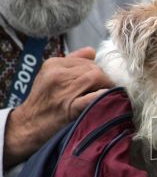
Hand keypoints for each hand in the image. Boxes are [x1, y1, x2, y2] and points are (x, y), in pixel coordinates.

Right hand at [3, 47, 112, 167]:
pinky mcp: (70, 108)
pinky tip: (108, 98)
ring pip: (96, 78)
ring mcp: (63, 91)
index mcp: (53, 64)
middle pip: (94, 69)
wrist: (28, 125)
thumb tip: (92, 51)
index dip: (98, 71)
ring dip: (106, 87)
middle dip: (104, 79)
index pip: (87, 61)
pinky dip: (104, 96)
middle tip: (107, 90)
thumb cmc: (43, 101)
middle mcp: (57, 74)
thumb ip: (72, 62)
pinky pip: (93, 97)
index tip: (101, 82)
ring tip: (107, 95)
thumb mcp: (50, 75)